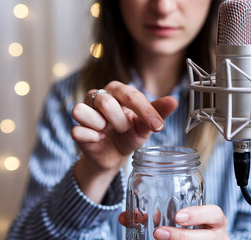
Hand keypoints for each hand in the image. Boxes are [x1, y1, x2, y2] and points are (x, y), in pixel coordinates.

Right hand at [71, 81, 177, 201]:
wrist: (114, 155)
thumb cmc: (130, 134)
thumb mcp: (146, 125)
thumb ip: (158, 112)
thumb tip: (174, 101)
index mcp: (118, 90)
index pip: (131, 95)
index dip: (145, 112)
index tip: (157, 127)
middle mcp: (98, 96)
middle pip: (105, 102)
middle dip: (119, 121)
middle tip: (124, 129)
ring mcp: (85, 111)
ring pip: (82, 111)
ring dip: (100, 126)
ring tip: (107, 131)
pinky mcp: (76, 129)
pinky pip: (77, 130)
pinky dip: (91, 137)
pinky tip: (98, 140)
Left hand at [119, 204, 228, 239]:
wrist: (196, 239)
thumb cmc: (188, 228)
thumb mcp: (177, 220)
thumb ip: (154, 217)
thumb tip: (124, 217)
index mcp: (213, 221)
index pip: (214, 213)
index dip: (198, 214)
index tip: (177, 217)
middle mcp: (216, 236)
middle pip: (208, 238)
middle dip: (183, 236)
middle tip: (159, 233)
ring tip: (159, 239)